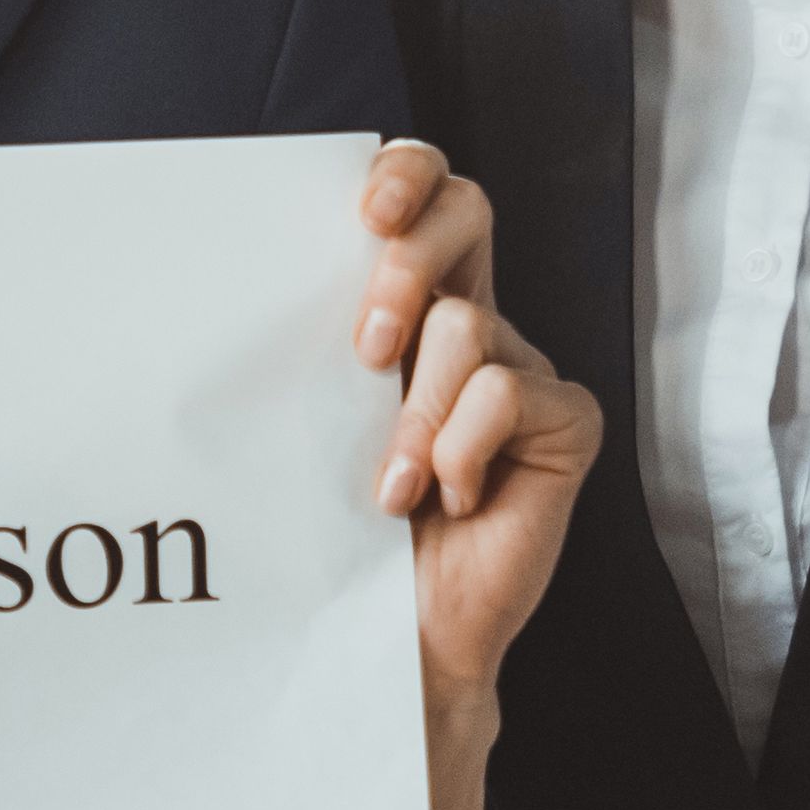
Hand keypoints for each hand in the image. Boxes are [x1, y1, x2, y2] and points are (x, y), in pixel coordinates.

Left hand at [352, 144, 600, 809]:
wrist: (397, 637)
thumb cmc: (342, 533)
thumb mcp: (312, 420)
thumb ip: (310, 346)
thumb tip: (244, 275)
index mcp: (411, 304)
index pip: (422, 193)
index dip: (406, 173)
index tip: (362, 206)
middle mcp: (472, 324)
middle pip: (468, 211)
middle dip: (410, 258)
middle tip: (366, 343)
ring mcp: (523, 371)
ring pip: (468, 325)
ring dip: (413, 410)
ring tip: (391, 483)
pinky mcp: (564, 423)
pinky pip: (509, 392)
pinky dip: (461, 449)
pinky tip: (448, 499)